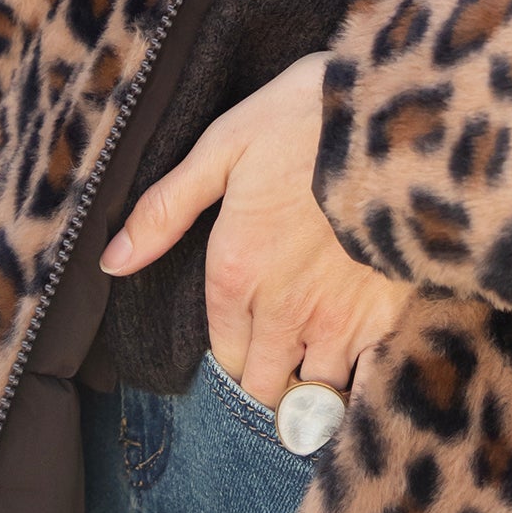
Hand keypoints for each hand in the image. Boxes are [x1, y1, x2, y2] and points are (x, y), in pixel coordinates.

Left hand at [97, 49, 411, 404]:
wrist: (399, 120)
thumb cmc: (306, 123)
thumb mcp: (223, 148)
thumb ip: (167, 210)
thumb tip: (111, 260)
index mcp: (236, 276)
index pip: (226, 355)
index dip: (236, 355)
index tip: (249, 343)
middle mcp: (284, 313)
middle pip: (268, 387)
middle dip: (271, 380)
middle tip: (285, 359)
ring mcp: (341, 320)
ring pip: (319, 392)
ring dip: (318, 382)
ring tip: (326, 360)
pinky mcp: (391, 315)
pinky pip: (370, 378)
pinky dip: (365, 377)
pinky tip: (368, 359)